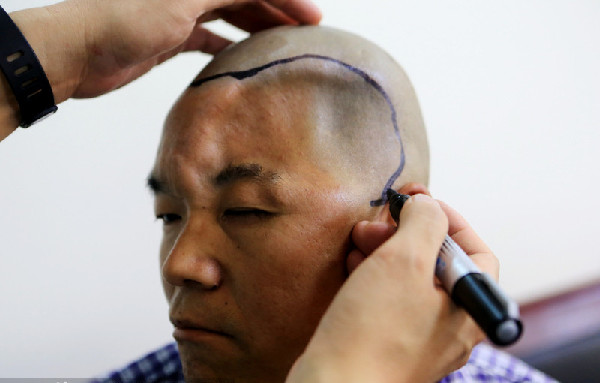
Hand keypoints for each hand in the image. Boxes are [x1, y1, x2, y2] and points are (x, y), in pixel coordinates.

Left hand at [9, 0, 320, 102]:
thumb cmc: (121, 20)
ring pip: (231, 15)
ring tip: (284, 42)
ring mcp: (181, 12)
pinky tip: (247, 55)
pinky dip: (230, 45)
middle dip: (278, 9)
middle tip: (308, 29)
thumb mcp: (181, 0)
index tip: (313, 16)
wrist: (79, 52)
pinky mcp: (172, 37)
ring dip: (258, 25)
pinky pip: (211, 38)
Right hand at [288, 195, 498, 382]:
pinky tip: (354, 263)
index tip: (419, 201)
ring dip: (386, 250)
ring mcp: (419, 339)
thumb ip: (425, 222)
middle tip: (380, 219)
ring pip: (411, 281)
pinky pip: (390, 300)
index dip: (449, 219)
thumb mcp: (405, 261)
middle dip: (408, 232)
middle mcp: (450, 328)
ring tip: (359, 238)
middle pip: (439, 265)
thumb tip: (427, 205)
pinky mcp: (388, 344)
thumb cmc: (374, 331)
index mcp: (469, 310)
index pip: (476, 253)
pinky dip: (374, 275)